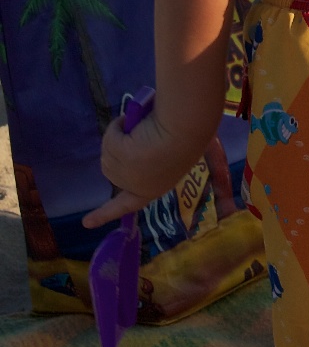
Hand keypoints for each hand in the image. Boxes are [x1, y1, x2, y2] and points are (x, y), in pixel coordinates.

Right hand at [82, 110, 200, 229]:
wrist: (185, 131)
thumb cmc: (184, 137)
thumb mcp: (164, 155)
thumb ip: (145, 159)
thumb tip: (130, 145)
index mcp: (154, 188)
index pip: (127, 205)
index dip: (106, 213)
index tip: (86, 223)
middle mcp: (137, 188)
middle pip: (112, 168)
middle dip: (119, 149)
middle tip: (142, 135)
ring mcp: (126, 177)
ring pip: (108, 151)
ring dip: (120, 136)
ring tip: (143, 129)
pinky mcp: (118, 161)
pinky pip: (110, 138)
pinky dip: (118, 127)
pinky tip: (133, 123)